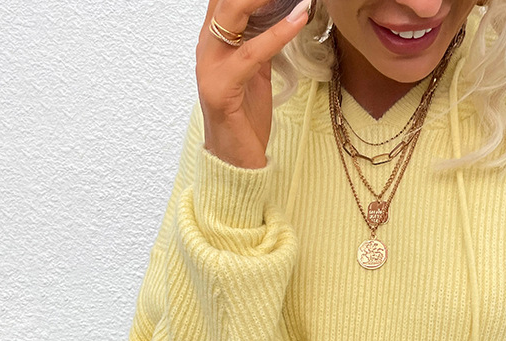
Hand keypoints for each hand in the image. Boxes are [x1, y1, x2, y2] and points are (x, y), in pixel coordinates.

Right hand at [196, 0, 311, 167]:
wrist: (235, 160)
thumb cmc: (244, 119)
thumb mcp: (256, 74)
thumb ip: (262, 46)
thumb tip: (283, 19)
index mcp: (213, 41)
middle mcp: (206, 47)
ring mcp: (209, 66)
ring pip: (231, 14)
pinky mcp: (221, 87)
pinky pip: (251, 52)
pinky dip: (277, 34)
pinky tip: (299, 19)